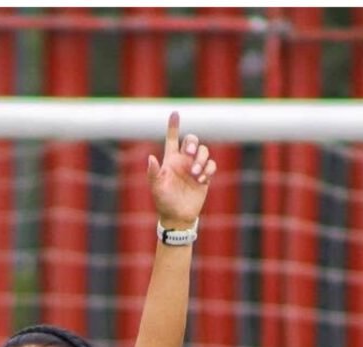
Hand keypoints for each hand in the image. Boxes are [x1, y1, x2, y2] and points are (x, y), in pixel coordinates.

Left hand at [148, 111, 215, 228]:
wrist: (178, 217)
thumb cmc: (164, 201)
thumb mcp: (156, 187)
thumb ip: (153, 172)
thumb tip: (151, 158)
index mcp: (171, 159)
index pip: (172, 138)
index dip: (173, 125)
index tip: (175, 113)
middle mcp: (184, 161)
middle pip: (192, 140)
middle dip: (193, 143)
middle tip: (189, 153)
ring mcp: (195, 168)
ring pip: (204, 151)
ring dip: (201, 160)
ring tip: (195, 175)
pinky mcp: (205, 177)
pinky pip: (211, 165)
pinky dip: (208, 170)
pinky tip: (201, 180)